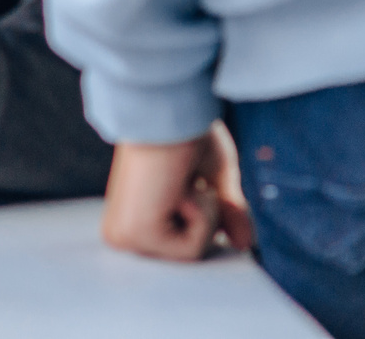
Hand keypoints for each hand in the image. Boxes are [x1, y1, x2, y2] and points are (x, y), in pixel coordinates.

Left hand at [102, 128, 254, 260]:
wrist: (168, 108)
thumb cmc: (186, 134)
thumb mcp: (213, 179)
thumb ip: (226, 214)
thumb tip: (243, 244)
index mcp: (129, 218)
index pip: (187, 246)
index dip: (206, 214)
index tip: (186, 181)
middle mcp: (121, 232)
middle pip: (192, 255)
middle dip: (205, 216)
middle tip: (182, 181)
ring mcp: (124, 237)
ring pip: (193, 255)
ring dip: (203, 214)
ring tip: (179, 182)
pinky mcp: (133, 235)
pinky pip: (192, 249)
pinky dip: (201, 215)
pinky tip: (178, 187)